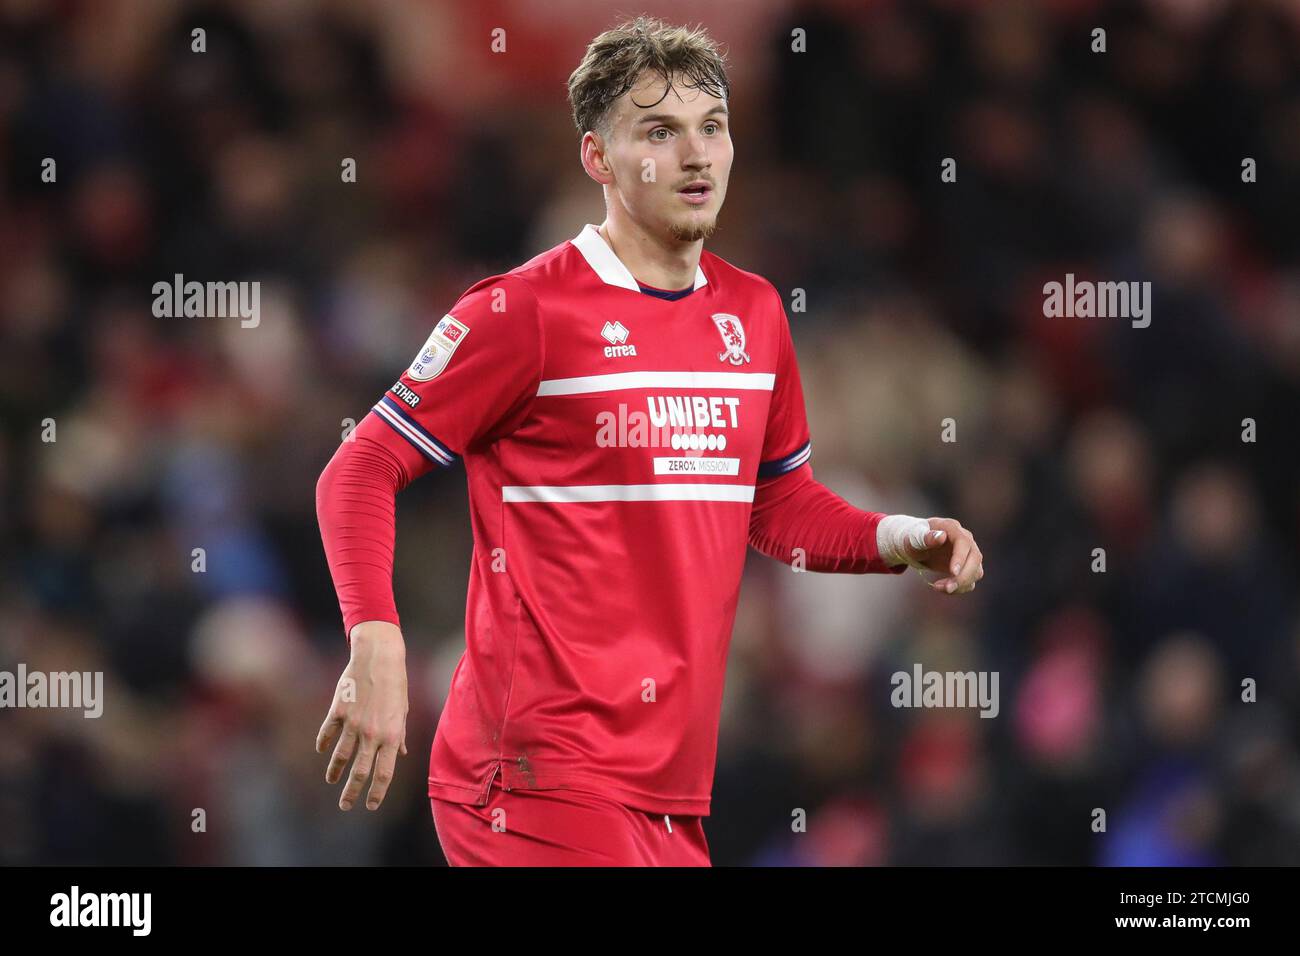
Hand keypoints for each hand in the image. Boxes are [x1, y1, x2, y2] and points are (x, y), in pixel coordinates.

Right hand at [316, 621, 408, 810]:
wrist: (379, 657)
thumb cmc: (396, 683)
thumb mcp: (402, 711)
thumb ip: (400, 736)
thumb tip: (402, 754)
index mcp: (392, 735)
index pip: (385, 773)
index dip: (377, 793)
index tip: (370, 806)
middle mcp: (372, 734)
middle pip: (360, 772)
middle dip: (351, 793)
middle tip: (345, 806)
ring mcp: (353, 723)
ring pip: (340, 757)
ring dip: (335, 772)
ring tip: (331, 781)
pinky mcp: (338, 711)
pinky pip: (327, 734)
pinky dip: (323, 744)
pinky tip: (321, 751)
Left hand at [902, 518, 983, 594]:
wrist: (917, 545)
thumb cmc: (915, 539)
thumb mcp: (915, 538)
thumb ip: (926, 537)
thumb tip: (941, 536)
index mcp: (952, 528)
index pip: (963, 542)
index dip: (960, 558)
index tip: (953, 572)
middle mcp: (965, 539)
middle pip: (975, 558)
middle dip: (963, 576)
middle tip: (946, 588)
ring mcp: (969, 554)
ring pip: (976, 571)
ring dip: (961, 584)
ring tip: (937, 587)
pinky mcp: (968, 567)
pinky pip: (970, 581)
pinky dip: (959, 588)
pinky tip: (942, 588)